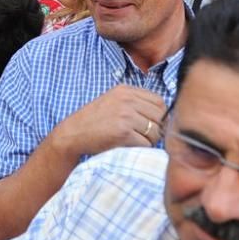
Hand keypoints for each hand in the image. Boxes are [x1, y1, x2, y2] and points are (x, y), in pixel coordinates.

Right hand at [47, 85, 165, 157]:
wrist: (73, 133)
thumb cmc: (94, 121)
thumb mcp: (113, 102)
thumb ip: (135, 103)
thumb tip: (165, 116)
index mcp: (125, 90)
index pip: (159, 101)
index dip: (160, 116)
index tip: (152, 125)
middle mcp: (127, 100)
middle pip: (160, 116)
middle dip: (156, 129)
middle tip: (143, 136)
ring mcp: (125, 115)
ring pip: (155, 132)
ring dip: (149, 141)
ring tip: (133, 141)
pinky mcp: (123, 132)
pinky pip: (146, 143)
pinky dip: (140, 148)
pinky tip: (127, 146)